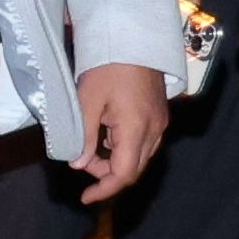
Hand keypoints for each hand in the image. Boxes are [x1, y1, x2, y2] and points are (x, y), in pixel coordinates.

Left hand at [74, 61, 168, 198]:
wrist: (133, 40)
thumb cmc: (107, 67)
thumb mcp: (87, 101)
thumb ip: (84, 136)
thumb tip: (78, 164)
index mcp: (137, 129)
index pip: (124, 174)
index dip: (104, 189)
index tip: (85, 198)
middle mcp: (155, 131)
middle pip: (134, 169)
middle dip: (107, 174)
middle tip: (82, 162)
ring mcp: (160, 123)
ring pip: (140, 157)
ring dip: (115, 161)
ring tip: (90, 147)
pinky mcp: (160, 115)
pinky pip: (144, 143)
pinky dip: (124, 148)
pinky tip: (107, 135)